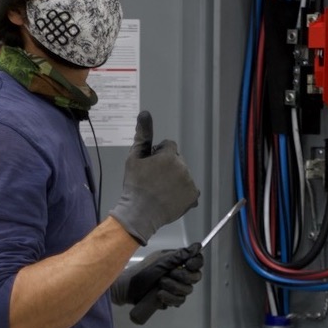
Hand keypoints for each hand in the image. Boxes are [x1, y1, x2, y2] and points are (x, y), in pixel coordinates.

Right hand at [109, 111, 199, 244]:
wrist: (139, 213)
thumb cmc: (134, 185)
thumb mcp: (134, 158)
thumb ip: (143, 135)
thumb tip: (145, 113)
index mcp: (169, 156)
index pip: (169, 146)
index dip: (159, 154)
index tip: (150, 165)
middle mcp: (182, 167)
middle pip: (177, 160)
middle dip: (168, 166)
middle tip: (154, 179)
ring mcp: (189, 182)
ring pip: (183, 174)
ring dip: (175, 178)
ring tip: (161, 190)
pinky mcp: (193, 197)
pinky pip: (190, 189)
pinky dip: (183, 192)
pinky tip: (170, 198)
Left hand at [111, 242, 202, 307]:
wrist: (128, 289)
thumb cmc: (141, 272)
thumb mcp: (161, 261)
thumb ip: (179, 255)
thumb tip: (197, 246)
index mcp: (176, 261)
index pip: (196, 261)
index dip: (196, 264)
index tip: (188, 265)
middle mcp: (178, 273)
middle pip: (194, 277)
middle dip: (182, 278)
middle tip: (168, 275)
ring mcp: (175, 286)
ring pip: (187, 291)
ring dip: (174, 288)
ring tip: (160, 286)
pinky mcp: (170, 298)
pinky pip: (179, 301)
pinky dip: (170, 299)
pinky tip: (160, 296)